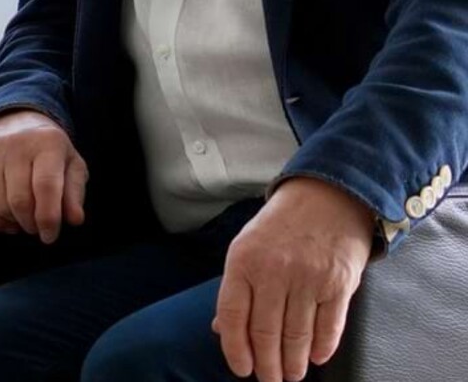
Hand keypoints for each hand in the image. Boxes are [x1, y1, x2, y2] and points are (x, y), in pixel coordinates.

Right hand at [0, 109, 87, 242]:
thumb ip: (75, 192)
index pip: (45, 186)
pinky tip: (5, 220)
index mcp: (46, 143)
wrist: (15, 122)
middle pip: (20, 200)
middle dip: (31, 224)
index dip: (49, 218)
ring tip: (25, 219)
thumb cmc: (48, 151)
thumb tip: (73, 219)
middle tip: (38, 227)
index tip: (51, 235)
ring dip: (14, 222)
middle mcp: (14, 145)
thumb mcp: (72, 164)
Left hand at [213, 178, 371, 381]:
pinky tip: (316, 359)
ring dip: (293, 363)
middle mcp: (274, 271)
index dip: (235, 349)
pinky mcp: (339, 284)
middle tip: (270, 380)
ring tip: (291, 375)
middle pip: (266, 332)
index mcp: (243, 261)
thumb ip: (236, 289)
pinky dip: (322, 348)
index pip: (233, 315)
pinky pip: (329, 327)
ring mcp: (308, 278)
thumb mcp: (247, 247)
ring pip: (297, 336)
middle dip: (267, 365)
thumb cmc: (281, 226)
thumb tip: (221, 329)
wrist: (328, 197)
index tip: (241, 369)